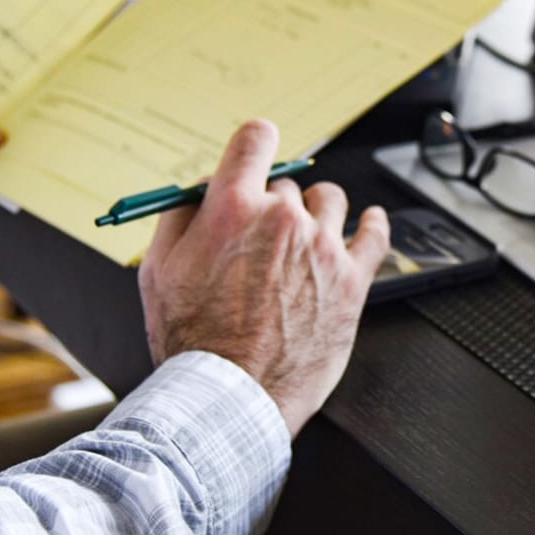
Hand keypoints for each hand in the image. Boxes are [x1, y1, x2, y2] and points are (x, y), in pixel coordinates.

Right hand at [137, 119, 390, 436]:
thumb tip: (201, 190)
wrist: (231, 396)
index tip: (257, 153)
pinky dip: (372, 224)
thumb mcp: (158, 270)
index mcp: (233, 208)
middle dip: (270, 205)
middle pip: (286, 183)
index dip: (256, 144)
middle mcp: (283, 219)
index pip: (256, 138)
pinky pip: (375, 233)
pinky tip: (369, 222)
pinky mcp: (352, 281)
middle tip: (259, 239)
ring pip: (329, 201)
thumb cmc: (192, 342)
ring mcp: (323, 248)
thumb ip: (179, 217)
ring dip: (316, 212)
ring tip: (304, 238)